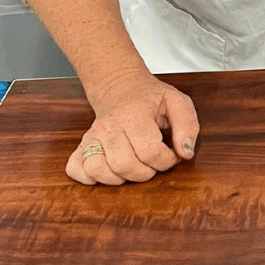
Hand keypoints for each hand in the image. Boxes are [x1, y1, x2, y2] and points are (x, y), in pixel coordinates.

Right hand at [66, 74, 198, 185]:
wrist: (122, 87)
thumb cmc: (151, 99)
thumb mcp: (177, 102)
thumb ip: (188, 125)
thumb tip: (186, 153)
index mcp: (134, 114)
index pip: (149, 151)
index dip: (166, 160)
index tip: (171, 154)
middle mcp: (109, 126)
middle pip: (124, 165)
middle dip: (145, 172)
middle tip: (153, 162)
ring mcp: (92, 136)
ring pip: (98, 170)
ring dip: (119, 177)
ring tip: (133, 167)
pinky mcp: (80, 146)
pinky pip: (76, 170)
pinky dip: (91, 177)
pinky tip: (109, 170)